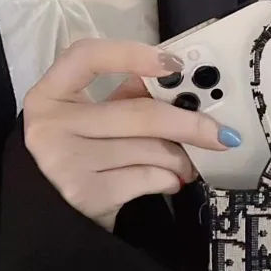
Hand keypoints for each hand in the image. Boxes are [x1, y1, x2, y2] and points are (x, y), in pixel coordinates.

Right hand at [23, 39, 239, 230]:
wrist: (57, 217)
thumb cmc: (82, 157)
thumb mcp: (93, 122)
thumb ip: (124, 99)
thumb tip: (179, 85)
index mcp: (50, 94)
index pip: (86, 57)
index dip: (131, 54)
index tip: (174, 63)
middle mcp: (51, 125)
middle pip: (140, 114)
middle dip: (189, 124)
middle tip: (221, 134)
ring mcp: (66, 160)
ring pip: (151, 150)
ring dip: (181, 159)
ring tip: (186, 165)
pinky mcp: (87, 193)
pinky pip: (150, 177)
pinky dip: (170, 180)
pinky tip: (169, 181)